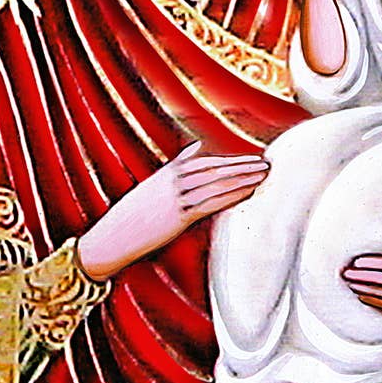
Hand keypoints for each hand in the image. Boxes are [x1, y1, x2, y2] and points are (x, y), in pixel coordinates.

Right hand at [75, 142, 268, 280]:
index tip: (252, 157)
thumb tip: (196, 147)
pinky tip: (247, 193)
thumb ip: (177, 164)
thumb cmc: (135, 213)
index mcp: (169, 172)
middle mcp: (174, 181)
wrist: (115, 236)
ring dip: (242, 179)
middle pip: (216, 170)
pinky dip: (231, 196)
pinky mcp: (178, 216)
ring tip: (263, 176)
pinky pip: (210, 203)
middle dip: (242, 166)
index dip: (232, 159)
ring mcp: (176, 198)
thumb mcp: (155, 182)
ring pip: (216, 184)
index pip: (207, 162)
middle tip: (266, 163)